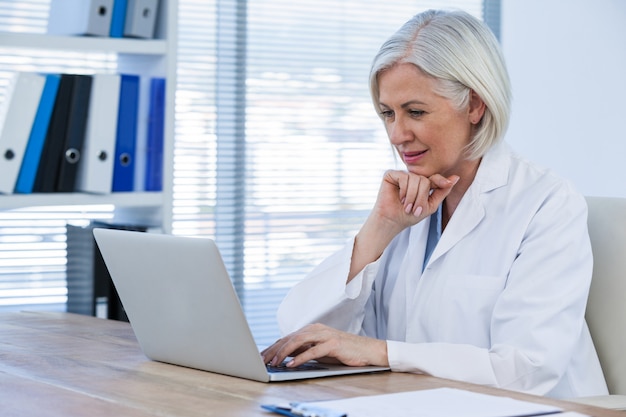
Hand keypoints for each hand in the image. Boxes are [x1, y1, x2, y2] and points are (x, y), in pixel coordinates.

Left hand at [260, 323, 388, 367]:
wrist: (367, 350)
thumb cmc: (343, 351)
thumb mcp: (319, 350)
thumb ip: (304, 350)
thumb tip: (285, 355)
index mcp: (311, 329)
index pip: (287, 337)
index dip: (273, 347)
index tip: (262, 356)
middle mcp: (316, 329)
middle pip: (289, 338)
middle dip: (273, 350)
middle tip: (262, 361)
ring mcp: (325, 335)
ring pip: (298, 341)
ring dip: (283, 353)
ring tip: (274, 363)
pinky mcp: (333, 344)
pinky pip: (312, 351)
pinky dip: (299, 358)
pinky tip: (290, 364)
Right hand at [374, 170, 458, 231]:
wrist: (392, 221)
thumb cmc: (409, 215)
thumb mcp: (431, 205)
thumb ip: (442, 191)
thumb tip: (456, 177)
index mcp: (422, 184)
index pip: (434, 178)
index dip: (441, 180)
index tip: (448, 183)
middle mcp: (413, 177)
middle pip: (425, 180)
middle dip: (421, 197)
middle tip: (415, 210)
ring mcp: (402, 175)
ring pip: (415, 179)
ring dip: (412, 196)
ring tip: (407, 206)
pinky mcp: (391, 174)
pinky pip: (404, 177)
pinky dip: (404, 190)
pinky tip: (400, 198)